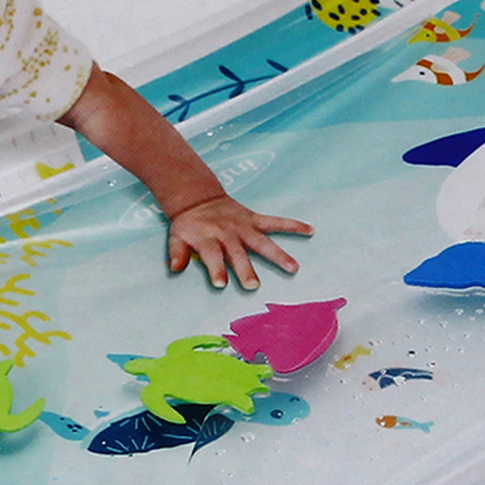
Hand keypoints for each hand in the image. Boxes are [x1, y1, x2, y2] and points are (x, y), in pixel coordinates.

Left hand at [164, 196, 314, 291]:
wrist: (198, 198)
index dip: (216, 269)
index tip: (221, 284)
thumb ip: (176, 253)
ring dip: (278, 254)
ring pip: (262, 242)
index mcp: (208, 239)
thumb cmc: (188, 224)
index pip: (212, 256)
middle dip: (245, 268)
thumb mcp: (176, 237)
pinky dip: (293, 225)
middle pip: (238, 253)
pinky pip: (276, 222)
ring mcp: (244, 227)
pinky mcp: (255, 219)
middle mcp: (228, 233)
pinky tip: (310, 230)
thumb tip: (174, 268)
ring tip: (293, 267)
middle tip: (253, 285)